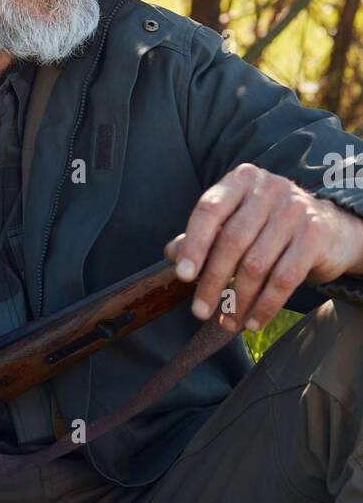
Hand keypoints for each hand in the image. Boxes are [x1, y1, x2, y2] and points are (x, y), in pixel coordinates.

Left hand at [165, 163, 362, 331]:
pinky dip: (264, 306)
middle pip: (232, 241)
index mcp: (241, 180)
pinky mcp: (315, 234)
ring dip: (237, 300)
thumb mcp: (236, 222)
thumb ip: (204, 236)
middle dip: (212, 282)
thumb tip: (172, 253)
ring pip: (257, 264)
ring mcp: (295, 209)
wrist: (330, 228)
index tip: (182, 276)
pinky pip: (284, 279)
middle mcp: (269, 189)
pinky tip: (252, 322)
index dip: (194, 245)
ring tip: (226, 322)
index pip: (209, 211)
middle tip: (200, 311)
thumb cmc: (270, 227)